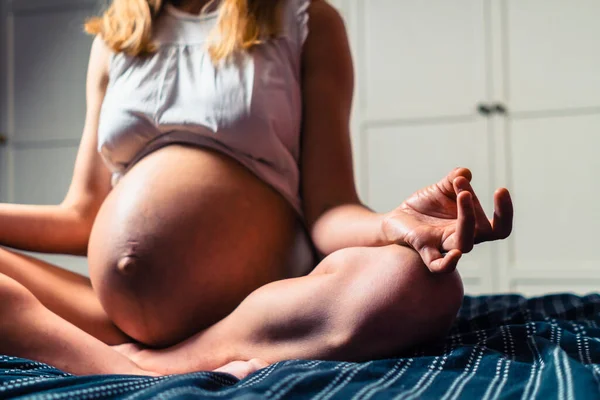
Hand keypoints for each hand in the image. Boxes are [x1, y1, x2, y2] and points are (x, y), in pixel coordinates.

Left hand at [382, 168, 512, 273]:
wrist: (398, 218)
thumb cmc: (425, 206)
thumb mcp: (442, 187)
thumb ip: (455, 179)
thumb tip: (464, 173)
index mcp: (472, 226)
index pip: (498, 227)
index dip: (505, 212)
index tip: (501, 190)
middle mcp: (462, 238)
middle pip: (484, 232)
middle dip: (476, 206)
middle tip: (463, 186)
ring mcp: (444, 245)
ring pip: (464, 243)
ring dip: (467, 218)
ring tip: (463, 194)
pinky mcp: (425, 248)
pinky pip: (438, 265)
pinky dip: (448, 263)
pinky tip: (456, 254)